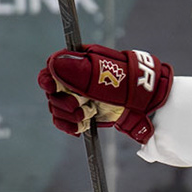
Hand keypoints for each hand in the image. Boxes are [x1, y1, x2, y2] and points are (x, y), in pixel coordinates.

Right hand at [37, 44, 172, 143]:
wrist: (143, 99)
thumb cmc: (125, 81)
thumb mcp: (101, 73)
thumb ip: (76, 69)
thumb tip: (53, 64)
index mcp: (74, 65)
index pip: (50, 72)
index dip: (47, 81)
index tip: (51, 87)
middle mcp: (73, 82)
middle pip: (51, 95)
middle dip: (63, 104)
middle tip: (81, 107)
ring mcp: (77, 98)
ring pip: (57, 110)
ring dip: (68, 117)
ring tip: (86, 115)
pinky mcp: (83, 113)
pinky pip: (65, 122)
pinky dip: (70, 127)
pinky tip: (80, 128)